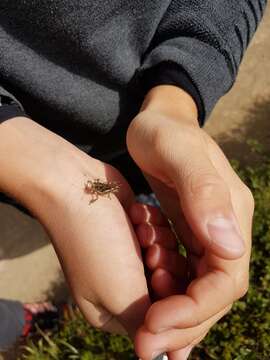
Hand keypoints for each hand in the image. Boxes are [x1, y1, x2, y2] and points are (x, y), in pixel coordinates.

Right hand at [0, 117, 150, 338]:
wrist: (77, 190)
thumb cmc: (95, 245)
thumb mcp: (121, 294)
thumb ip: (149, 325)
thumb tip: (169, 353)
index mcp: (114, 311)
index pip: (161, 321)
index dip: (171, 300)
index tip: (159, 274)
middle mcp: (124, 286)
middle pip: (169, 287)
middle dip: (165, 266)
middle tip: (148, 250)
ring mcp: (130, 257)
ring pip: (169, 257)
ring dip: (160, 243)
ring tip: (140, 230)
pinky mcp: (136, 233)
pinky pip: (162, 235)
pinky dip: (154, 226)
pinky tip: (138, 215)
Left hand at [126, 86, 253, 358]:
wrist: (157, 123)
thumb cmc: (164, 131)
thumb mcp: (179, 151)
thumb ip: (205, 193)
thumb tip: (230, 246)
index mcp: (231, 214)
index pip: (225, 280)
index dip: (195, 309)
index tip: (156, 324)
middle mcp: (225, 230)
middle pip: (214, 294)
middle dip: (183, 323)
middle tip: (145, 344)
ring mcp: (208, 234)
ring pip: (200, 291)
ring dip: (175, 315)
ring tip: (145, 329)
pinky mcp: (189, 234)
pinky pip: (185, 276)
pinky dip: (170, 296)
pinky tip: (152, 305)